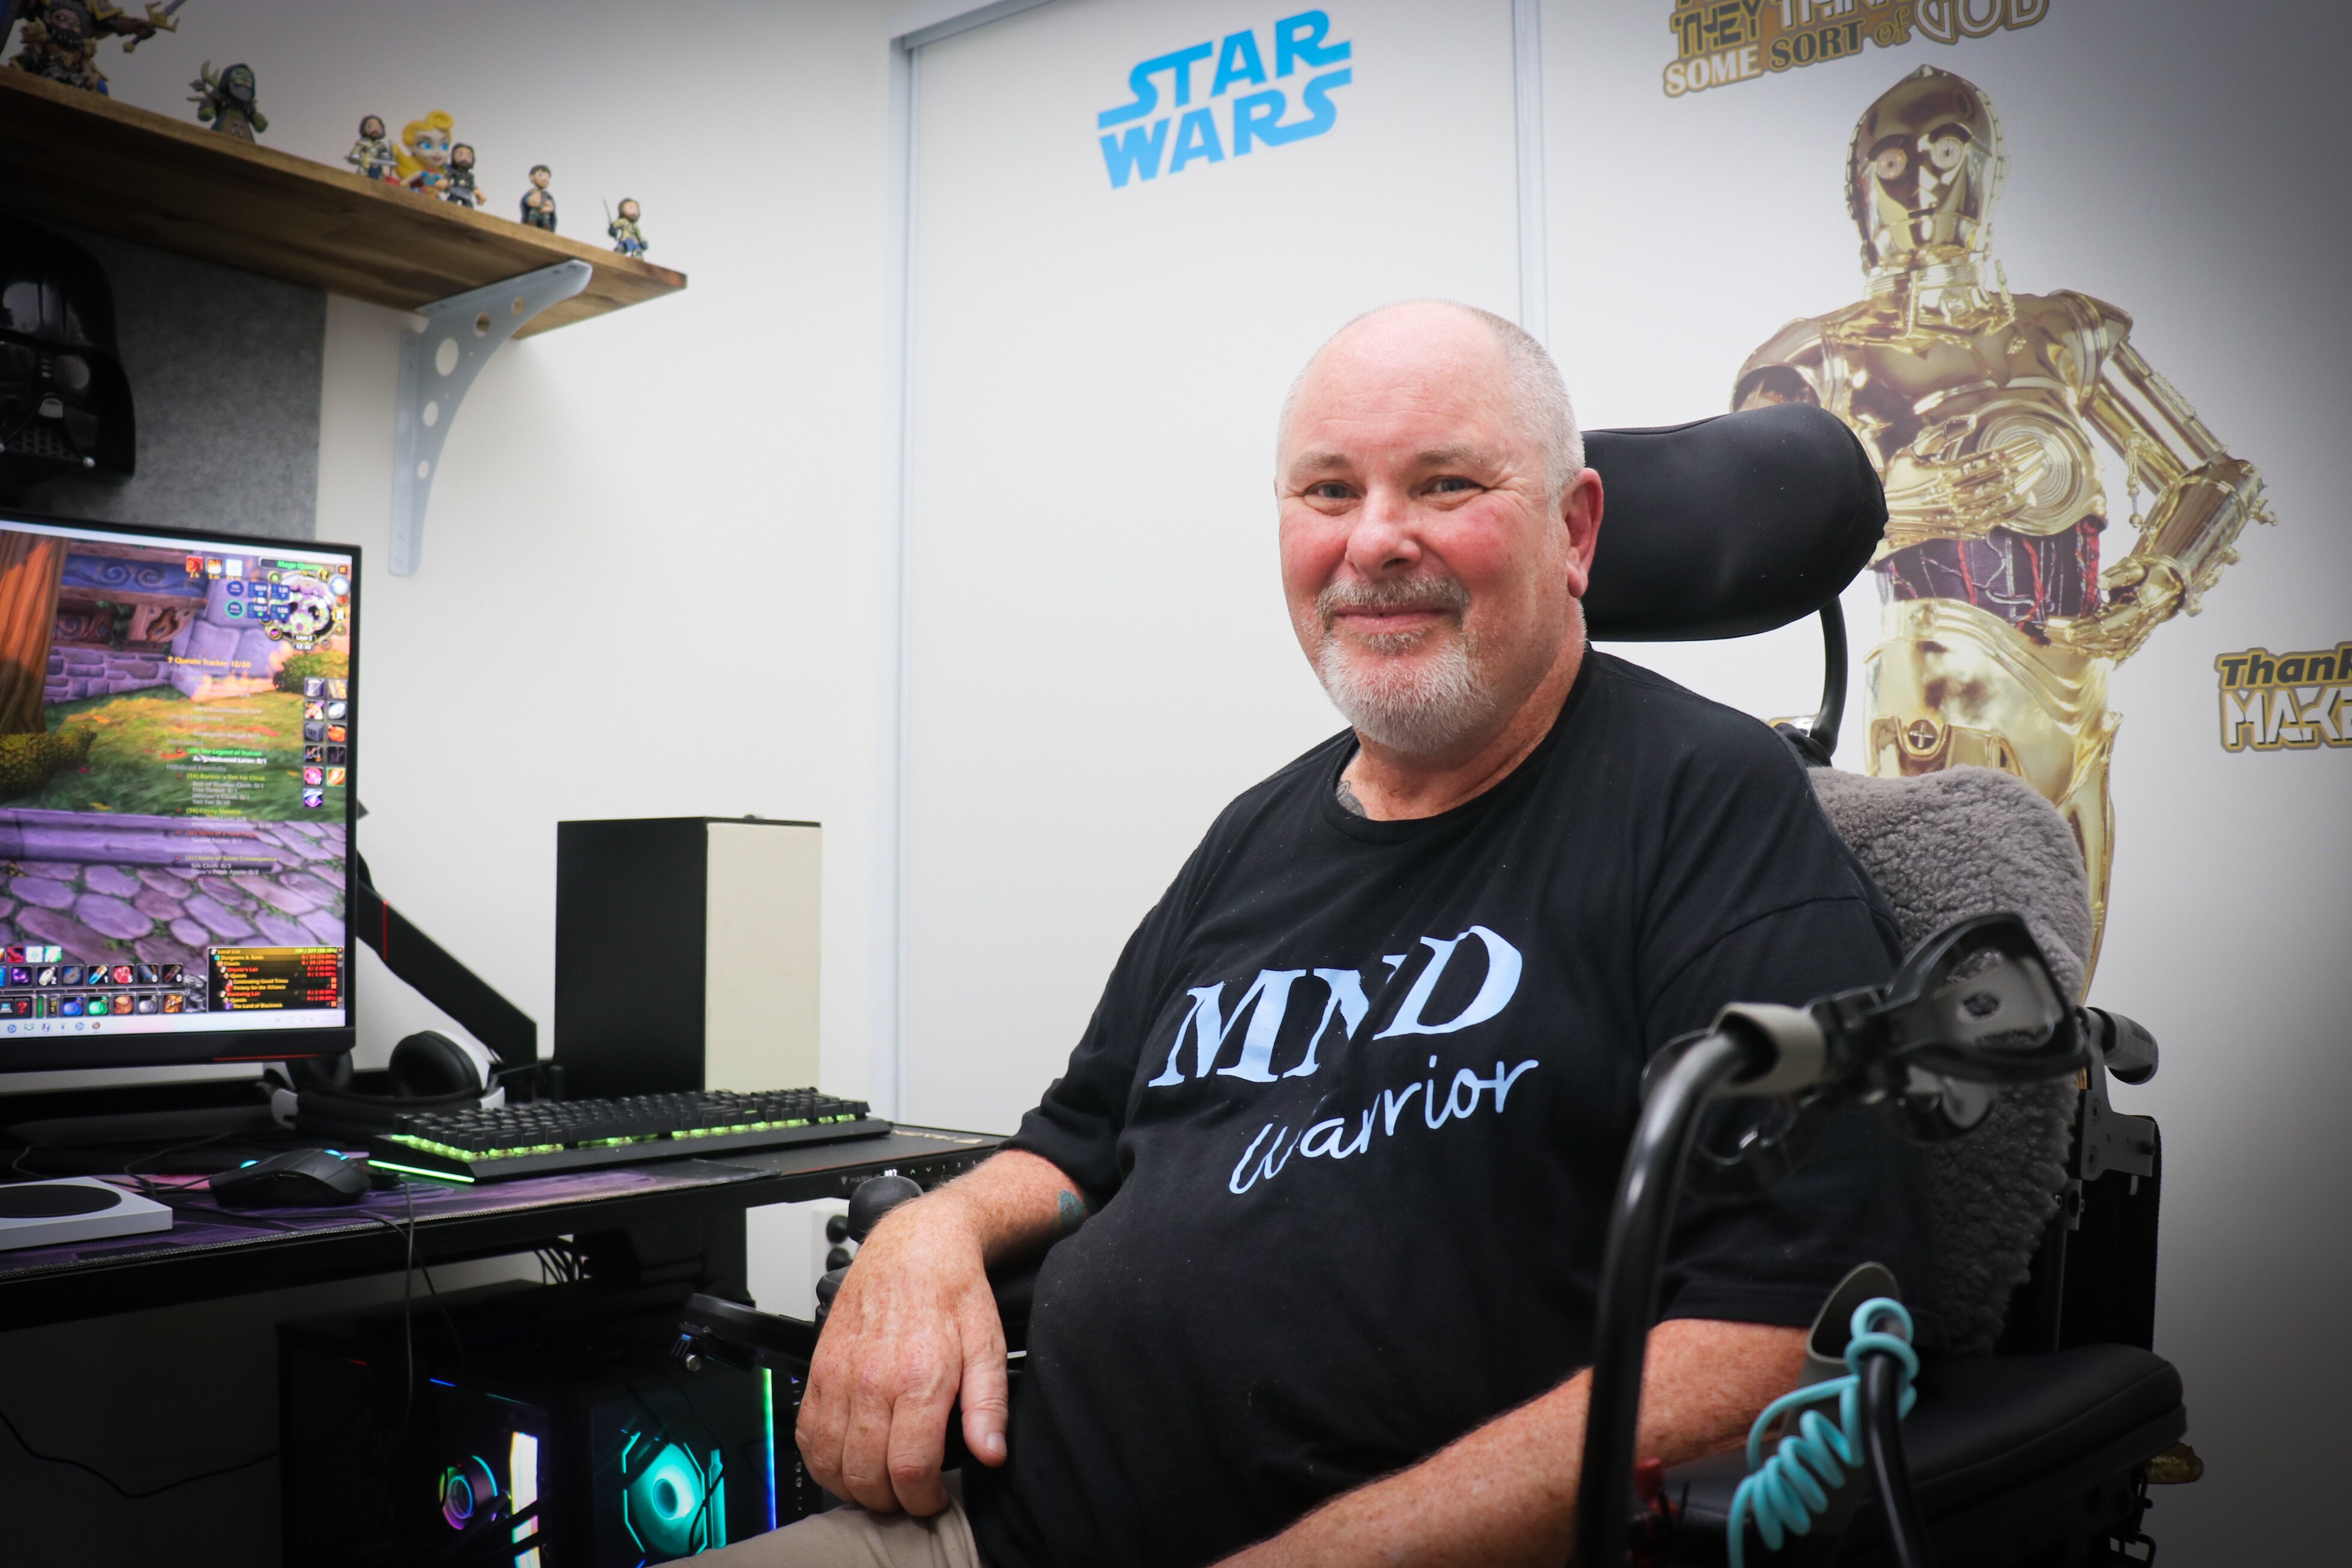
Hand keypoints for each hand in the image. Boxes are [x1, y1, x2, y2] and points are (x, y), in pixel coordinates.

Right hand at [795, 1190, 1010, 1514]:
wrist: (914, 1246)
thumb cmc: (953, 1292)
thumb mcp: (989, 1345)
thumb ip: (988, 1407)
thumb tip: (991, 1454)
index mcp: (918, 1379)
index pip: (909, 1469)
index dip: (922, 1499)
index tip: (934, 1498)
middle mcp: (871, 1381)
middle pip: (866, 1475)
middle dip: (890, 1500)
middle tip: (909, 1495)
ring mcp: (838, 1376)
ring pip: (830, 1462)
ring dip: (853, 1487)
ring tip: (880, 1483)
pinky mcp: (818, 1370)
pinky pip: (806, 1434)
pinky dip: (820, 1460)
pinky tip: (845, 1460)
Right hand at [1879, 431, 2049, 548]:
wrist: (1877, 516)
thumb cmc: (1894, 479)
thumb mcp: (1912, 450)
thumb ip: (1942, 433)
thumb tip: (1972, 420)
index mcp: (1944, 475)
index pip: (1990, 461)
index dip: (2014, 451)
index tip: (2032, 442)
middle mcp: (1953, 497)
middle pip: (2000, 481)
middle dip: (2025, 466)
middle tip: (2042, 455)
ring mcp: (1956, 517)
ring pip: (1999, 502)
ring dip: (2023, 487)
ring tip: (2038, 474)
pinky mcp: (1956, 531)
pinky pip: (1991, 522)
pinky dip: (2010, 512)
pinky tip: (2024, 501)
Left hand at [2039, 554, 2184, 658]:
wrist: (2170, 588)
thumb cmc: (2148, 575)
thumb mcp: (2135, 568)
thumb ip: (2118, 575)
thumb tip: (2099, 581)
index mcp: (2138, 609)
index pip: (2107, 624)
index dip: (2084, 628)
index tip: (2063, 629)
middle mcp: (2137, 627)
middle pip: (2101, 640)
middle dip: (2074, 638)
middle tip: (2049, 633)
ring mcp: (2135, 637)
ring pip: (2104, 650)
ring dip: (2078, 647)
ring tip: (2054, 641)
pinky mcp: (2133, 643)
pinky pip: (2110, 654)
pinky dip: (2090, 653)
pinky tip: (2073, 648)